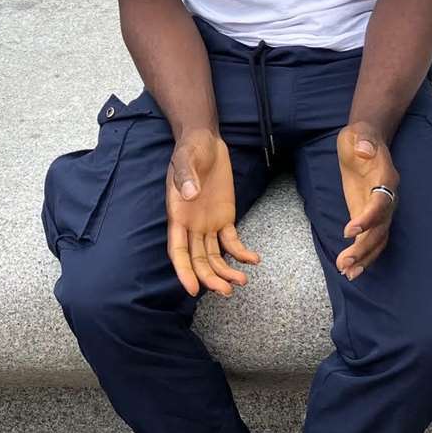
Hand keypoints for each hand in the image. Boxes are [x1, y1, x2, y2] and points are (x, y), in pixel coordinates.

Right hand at [166, 129, 259, 297]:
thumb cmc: (190, 150)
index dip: (183, 271)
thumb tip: (188, 194)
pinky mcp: (224, 218)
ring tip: (242, 281)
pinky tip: (253, 259)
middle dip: (210, 278)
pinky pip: (231, 241)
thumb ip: (185, 175)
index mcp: (178, 215)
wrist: (205, 141)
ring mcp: (208, 223)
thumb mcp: (185, 158)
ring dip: (225, 271)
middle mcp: (191, 225)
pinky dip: (241, 252)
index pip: (178, 251)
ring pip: (214, 256)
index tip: (192, 289)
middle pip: (198, 260)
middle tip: (227, 291)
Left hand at [336, 122, 399, 279]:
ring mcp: (380, 208)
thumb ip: (363, 140)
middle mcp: (388, 196)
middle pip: (381, 227)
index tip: (349, 231)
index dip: (368, 218)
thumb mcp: (358, 133)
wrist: (366, 140)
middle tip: (345, 262)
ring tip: (347, 272)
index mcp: (385, 178)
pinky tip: (350, 269)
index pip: (381, 202)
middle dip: (364, 247)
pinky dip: (363, 254)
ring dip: (364, 257)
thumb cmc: (361, 136)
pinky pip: (372, 238)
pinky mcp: (370, 214)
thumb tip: (363, 150)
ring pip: (378, 238)